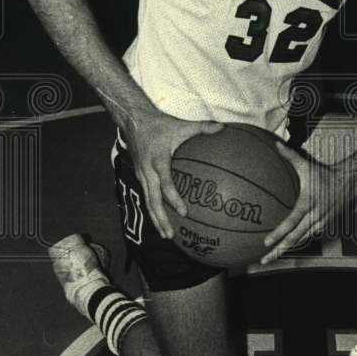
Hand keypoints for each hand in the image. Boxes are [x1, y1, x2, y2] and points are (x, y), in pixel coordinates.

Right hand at [125, 111, 223, 239]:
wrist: (133, 121)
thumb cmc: (160, 124)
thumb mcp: (181, 125)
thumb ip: (203, 128)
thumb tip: (223, 129)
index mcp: (158, 161)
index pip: (165, 184)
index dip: (174, 199)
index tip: (184, 212)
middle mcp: (147, 171)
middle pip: (152, 201)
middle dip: (161, 219)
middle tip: (171, 235)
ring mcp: (142, 175)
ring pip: (148, 202)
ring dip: (156, 219)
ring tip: (166, 235)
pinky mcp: (140, 176)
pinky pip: (147, 196)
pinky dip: (154, 209)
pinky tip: (163, 219)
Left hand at [260, 141, 351, 263]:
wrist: (350, 181)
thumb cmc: (326, 173)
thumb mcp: (307, 165)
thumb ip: (290, 156)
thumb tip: (276, 144)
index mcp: (307, 204)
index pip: (290, 223)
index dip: (278, 234)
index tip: (266, 243)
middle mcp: (314, 217)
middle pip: (294, 239)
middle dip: (278, 251)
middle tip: (264, 260)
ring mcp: (321, 223)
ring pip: (302, 240)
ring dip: (288, 248)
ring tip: (273, 256)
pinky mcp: (326, 224)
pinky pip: (309, 236)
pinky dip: (299, 242)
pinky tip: (289, 247)